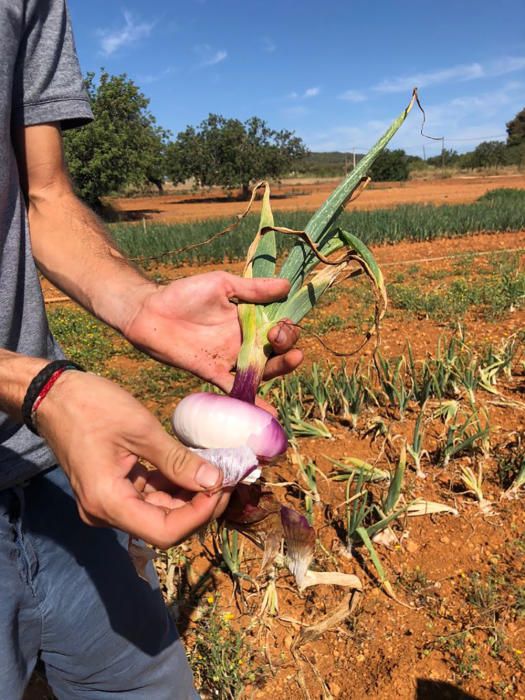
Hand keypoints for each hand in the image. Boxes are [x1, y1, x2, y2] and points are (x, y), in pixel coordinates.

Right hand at [37, 370, 229, 547]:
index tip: (223, 487)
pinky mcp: (114, 489)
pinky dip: (173, 486)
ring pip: (159, 512)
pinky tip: (194, 468)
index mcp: (107, 502)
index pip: (165, 532)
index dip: (199, 515)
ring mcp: (109, 502)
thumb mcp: (141, 430)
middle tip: (227, 478)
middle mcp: (106, 512)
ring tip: (216, 471)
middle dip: (200, 505)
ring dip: (189, 496)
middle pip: (164, 525)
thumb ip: (177, 460)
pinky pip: (149, 497)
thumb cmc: (91, 407)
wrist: (54, 395)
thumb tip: (214, 481)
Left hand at [123, 271, 301, 392]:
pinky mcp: (213, 372)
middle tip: (279, 338)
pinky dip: (252, 400)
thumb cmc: (184, 293)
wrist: (150, 310)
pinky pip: (236, 389)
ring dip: (280, 367)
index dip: (287, 327)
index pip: (279, 327)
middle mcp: (243, 341)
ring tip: (292, 359)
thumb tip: (287, 286)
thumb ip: (253, 289)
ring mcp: (229, 358)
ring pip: (262, 370)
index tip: (282, 323)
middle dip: (287, 346)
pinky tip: (269, 412)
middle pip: (276, 351)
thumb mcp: (223, 285)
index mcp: (249, 320)